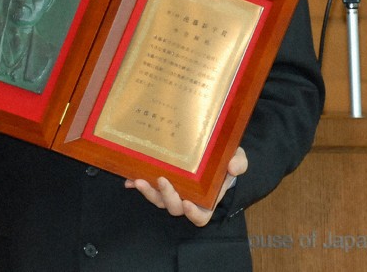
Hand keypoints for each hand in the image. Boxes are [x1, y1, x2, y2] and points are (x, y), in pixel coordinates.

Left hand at [124, 147, 247, 226]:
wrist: (211, 149)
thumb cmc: (224, 159)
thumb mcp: (237, 159)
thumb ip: (238, 163)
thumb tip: (233, 167)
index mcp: (207, 199)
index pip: (201, 216)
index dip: (194, 215)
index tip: (188, 203)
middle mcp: (187, 198)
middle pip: (175, 208)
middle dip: (167, 197)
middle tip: (162, 180)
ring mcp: (172, 190)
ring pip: (158, 200)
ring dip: (148, 192)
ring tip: (138, 181)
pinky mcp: (158, 181)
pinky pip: (147, 187)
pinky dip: (136, 184)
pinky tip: (128, 179)